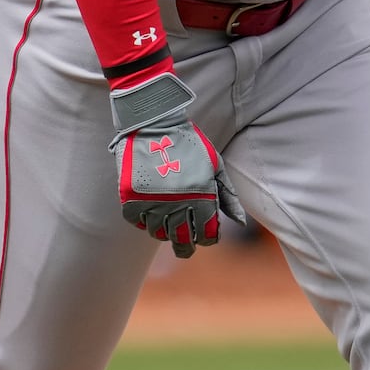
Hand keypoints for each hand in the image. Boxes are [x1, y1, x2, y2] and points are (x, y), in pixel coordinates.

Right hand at [109, 72, 244, 257]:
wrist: (154, 122)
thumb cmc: (189, 144)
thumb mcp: (215, 165)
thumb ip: (228, 196)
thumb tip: (239, 223)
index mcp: (201, 196)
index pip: (206, 234)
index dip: (208, 239)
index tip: (206, 236)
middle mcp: (176, 203)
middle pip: (182, 240)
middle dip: (186, 246)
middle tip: (186, 247)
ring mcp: (151, 202)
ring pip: (159, 233)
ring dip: (165, 233)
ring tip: (169, 225)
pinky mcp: (130, 198)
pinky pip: (138, 222)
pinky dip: (144, 222)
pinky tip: (151, 213)